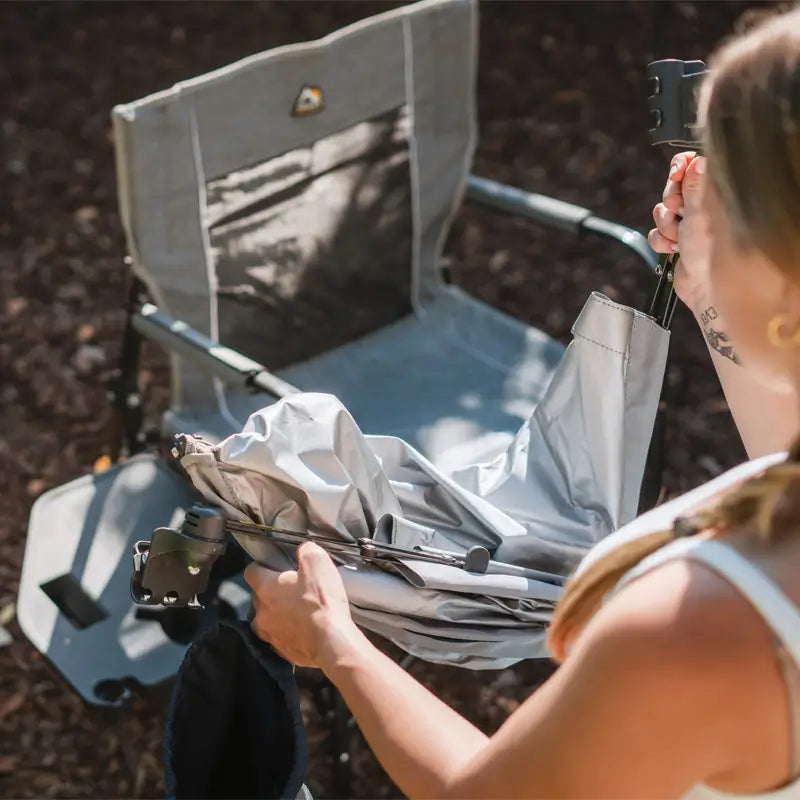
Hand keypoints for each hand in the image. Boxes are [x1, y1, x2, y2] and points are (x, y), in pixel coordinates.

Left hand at [245, 542, 363, 669]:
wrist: (332, 642)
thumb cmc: (322, 602)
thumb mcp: (318, 562)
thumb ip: (306, 550)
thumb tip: (304, 550)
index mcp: (265, 588)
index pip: (251, 571)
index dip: (263, 566)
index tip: (276, 566)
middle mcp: (261, 612)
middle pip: (261, 596)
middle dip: (276, 591)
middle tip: (297, 588)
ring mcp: (269, 634)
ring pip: (270, 619)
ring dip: (281, 614)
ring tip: (303, 611)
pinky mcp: (281, 651)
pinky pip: (282, 638)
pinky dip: (291, 632)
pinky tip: (308, 629)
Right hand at [648, 152, 712, 312]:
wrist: (704, 286)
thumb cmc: (710, 251)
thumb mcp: (700, 212)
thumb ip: (695, 185)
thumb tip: (699, 159)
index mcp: (712, 194)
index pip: (692, 165)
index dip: (679, 166)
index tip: (676, 174)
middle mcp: (700, 206)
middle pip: (672, 188)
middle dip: (670, 202)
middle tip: (678, 212)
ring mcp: (687, 223)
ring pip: (661, 212)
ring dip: (665, 227)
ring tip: (679, 239)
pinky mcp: (675, 240)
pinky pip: (656, 233)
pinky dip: (661, 242)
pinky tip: (674, 251)